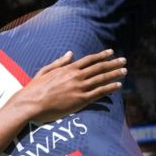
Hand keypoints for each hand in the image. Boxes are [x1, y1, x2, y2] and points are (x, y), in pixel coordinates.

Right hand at [9, 49, 125, 122]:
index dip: (102, 55)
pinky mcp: (80, 100)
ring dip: (115, 74)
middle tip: (124, 60)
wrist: (31, 103)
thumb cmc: (35, 88)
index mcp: (68, 68)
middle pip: (99, 67)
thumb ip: (59, 62)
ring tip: (125, 71)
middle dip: (113, 63)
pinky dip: (110, 88)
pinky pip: (99, 92)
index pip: (89, 59)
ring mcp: (79, 88)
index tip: (111, 52)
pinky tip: (118, 85)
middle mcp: (76, 76)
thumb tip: (70, 53)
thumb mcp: (45, 71)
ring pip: (102, 78)